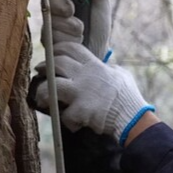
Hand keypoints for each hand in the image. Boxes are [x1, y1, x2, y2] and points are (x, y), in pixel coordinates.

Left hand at [34, 42, 151, 143]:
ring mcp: (81, 93)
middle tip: (39, 71)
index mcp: (95, 65)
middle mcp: (85, 75)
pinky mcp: (80, 111)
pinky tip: (73, 125)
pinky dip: (67, 121)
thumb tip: (104, 64)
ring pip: (50, 86)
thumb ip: (108, 67)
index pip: (71, 48)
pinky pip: (64, 114)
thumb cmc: (129, 97)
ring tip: (41, 98)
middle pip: (57, 62)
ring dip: (42, 93)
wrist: (133, 117)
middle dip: (44, 66)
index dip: (58, 49)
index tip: (52, 54)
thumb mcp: (120, 74)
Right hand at [46, 0, 111, 60]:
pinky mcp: (48, 41)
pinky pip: (51, 36)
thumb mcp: (101, 6)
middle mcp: (54, 8)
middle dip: (60, 5)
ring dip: (67, 25)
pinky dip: (66, 38)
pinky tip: (76, 41)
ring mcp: (49, 24)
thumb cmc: (98, 27)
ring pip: (50, 20)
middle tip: (71, 10)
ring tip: (81, 31)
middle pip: (48, 1)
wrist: (97, 52)